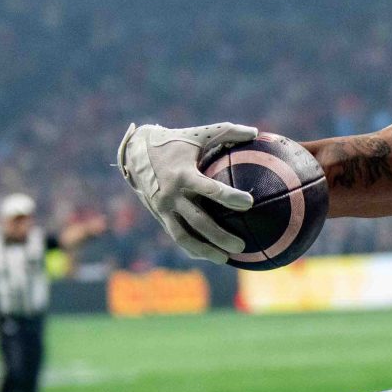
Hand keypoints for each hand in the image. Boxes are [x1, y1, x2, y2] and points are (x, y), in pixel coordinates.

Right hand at [115, 121, 257, 263]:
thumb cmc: (175, 141)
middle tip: (241, 246)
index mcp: (183, 174)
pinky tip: (209, 255)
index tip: (249, 203)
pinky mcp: (159, 215)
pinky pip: (176, 236)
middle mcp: (171, 194)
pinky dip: (192, 248)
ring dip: (204, 250)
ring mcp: (163, 208)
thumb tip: (256, 132)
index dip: (229, 196)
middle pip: (198, 221)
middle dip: (219, 236)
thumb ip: (227, 132)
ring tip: (225, 259)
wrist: (135, 152)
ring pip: (184, 236)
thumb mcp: (199, 134)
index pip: (209, 188)